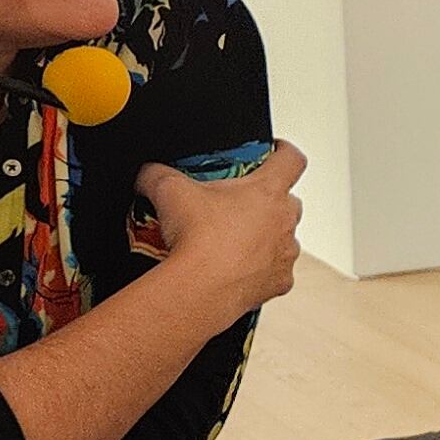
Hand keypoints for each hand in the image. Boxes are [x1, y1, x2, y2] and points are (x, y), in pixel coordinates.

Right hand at [136, 141, 305, 319]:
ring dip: (265, 237)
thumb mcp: (168, 190)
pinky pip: (275, 271)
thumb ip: (158, 174)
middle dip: (268, 201)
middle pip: (288, 201)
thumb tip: (148, 173)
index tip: (276, 151)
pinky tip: (235, 269)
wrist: (201, 288)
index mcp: (267, 190)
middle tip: (240, 204)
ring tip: (233, 241)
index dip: (284, 151)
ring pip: (283, 238)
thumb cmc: (197, 238)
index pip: (291, 158)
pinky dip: (260, 270)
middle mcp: (284, 220)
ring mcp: (285, 253)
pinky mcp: (279, 282)